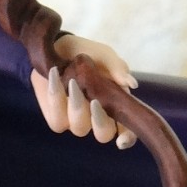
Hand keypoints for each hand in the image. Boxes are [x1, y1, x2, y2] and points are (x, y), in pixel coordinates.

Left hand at [30, 34, 137, 148]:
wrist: (58, 46)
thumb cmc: (87, 54)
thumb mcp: (104, 56)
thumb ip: (117, 68)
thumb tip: (131, 84)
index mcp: (116, 105)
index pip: (127, 129)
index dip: (127, 137)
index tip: (122, 140)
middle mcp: (97, 117)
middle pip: (104, 134)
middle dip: (100, 121)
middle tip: (94, 101)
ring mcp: (76, 120)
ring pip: (79, 128)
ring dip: (77, 106)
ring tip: (72, 81)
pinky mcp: (56, 117)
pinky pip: (57, 120)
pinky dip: (56, 97)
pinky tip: (55, 76)